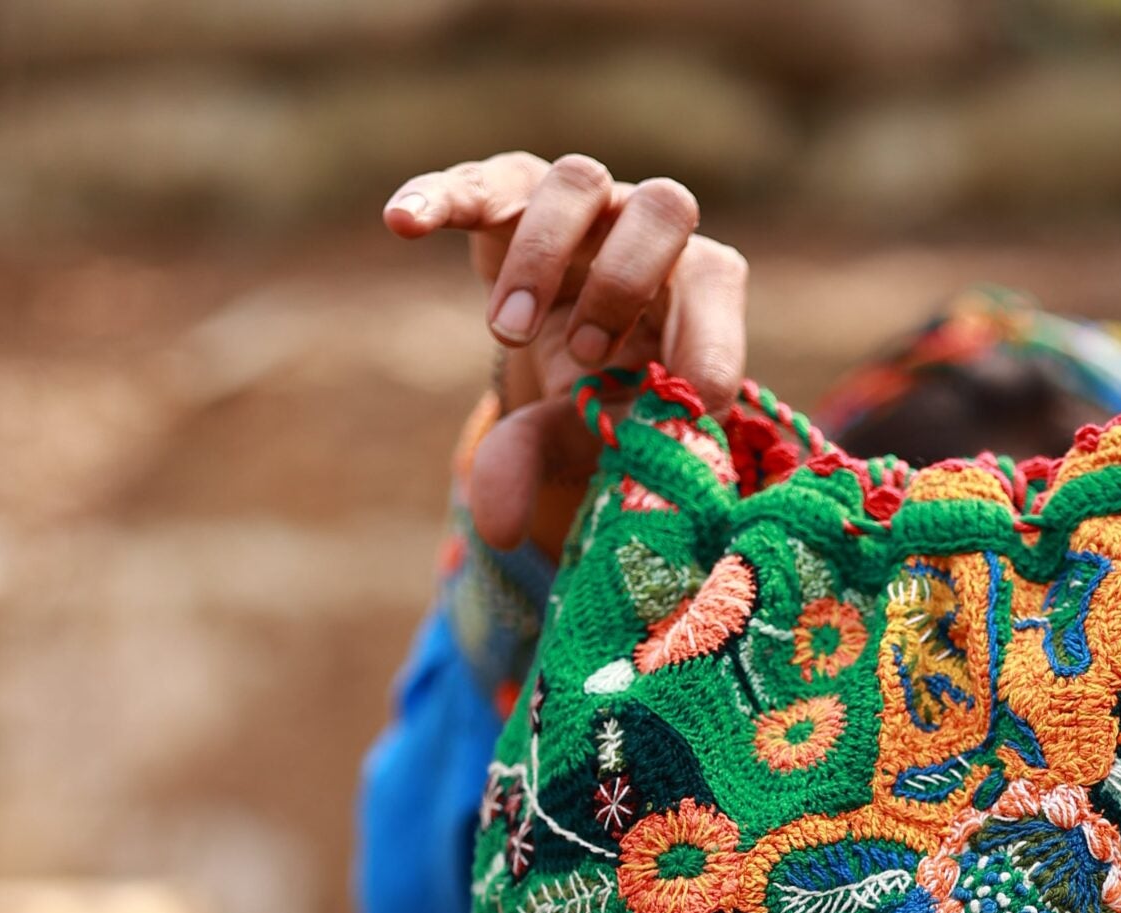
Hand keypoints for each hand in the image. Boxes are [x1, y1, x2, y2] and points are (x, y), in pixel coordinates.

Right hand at [383, 152, 748, 551]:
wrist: (562, 345)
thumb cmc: (598, 392)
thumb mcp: (585, 434)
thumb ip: (550, 465)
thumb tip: (492, 525)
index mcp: (698, 285)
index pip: (718, 284)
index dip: (696, 341)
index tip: (665, 408)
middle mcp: (649, 229)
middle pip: (668, 207)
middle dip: (625, 284)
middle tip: (584, 357)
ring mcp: (583, 203)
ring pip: (579, 182)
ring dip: (543, 258)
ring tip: (507, 335)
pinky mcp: (509, 189)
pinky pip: (479, 180)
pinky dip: (440, 197)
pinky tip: (402, 225)